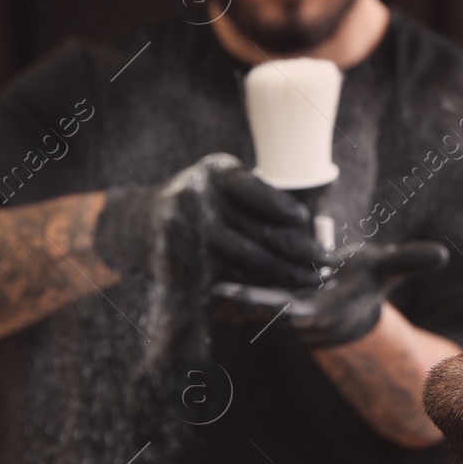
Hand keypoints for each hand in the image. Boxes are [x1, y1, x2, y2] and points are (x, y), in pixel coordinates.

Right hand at [94, 154, 328, 288]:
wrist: (138, 222)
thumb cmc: (200, 200)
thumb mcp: (221, 181)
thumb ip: (256, 196)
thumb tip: (307, 228)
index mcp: (213, 173)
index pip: (252, 190)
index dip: (282, 209)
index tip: (306, 222)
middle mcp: (196, 202)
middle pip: (255, 233)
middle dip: (297, 252)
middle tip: (324, 264)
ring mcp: (186, 237)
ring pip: (245, 262)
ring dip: (284, 275)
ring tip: (310, 280)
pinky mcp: (182, 268)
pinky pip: (229, 279)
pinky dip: (258, 286)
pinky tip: (282, 290)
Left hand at [207, 241, 449, 348]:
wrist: (343, 304)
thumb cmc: (363, 283)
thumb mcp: (384, 269)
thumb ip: (408, 262)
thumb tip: (442, 254)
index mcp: (315, 314)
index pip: (289, 313)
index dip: (267, 307)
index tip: (248, 299)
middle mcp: (289, 318)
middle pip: (260, 314)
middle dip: (238, 305)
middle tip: (213, 293)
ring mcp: (272, 314)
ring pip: (242, 307)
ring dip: (222, 297)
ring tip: (198, 281)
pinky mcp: (261, 305)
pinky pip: (237, 298)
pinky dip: (221, 289)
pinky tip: (200, 269)